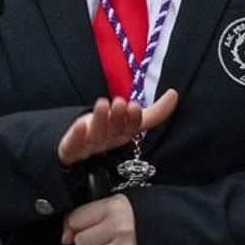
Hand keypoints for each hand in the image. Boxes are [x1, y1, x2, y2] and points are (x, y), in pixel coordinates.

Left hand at [56, 91, 178, 166]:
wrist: (76, 148)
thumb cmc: (106, 130)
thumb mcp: (129, 120)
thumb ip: (154, 112)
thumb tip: (174, 94)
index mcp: (122, 135)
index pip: (130, 129)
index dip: (133, 120)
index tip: (135, 106)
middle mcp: (107, 142)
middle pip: (113, 131)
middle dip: (117, 118)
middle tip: (119, 103)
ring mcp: (88, 146)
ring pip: (95, 135)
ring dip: (100, 120)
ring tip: (103, 104)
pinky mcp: (70, 149)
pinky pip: (72, 144)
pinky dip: (76, 135)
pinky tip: (79, 124)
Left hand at [62, 193, 138, 244]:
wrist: (169, 228)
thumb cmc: (139, 216)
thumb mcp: (114, 204)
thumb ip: (86, 215)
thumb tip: (65, 237)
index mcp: (113, 208)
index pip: (75, 220)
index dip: (76, 225)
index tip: (84, 226)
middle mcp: (119, 228)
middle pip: (80, 242)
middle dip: (87, 242)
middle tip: (101, 238)